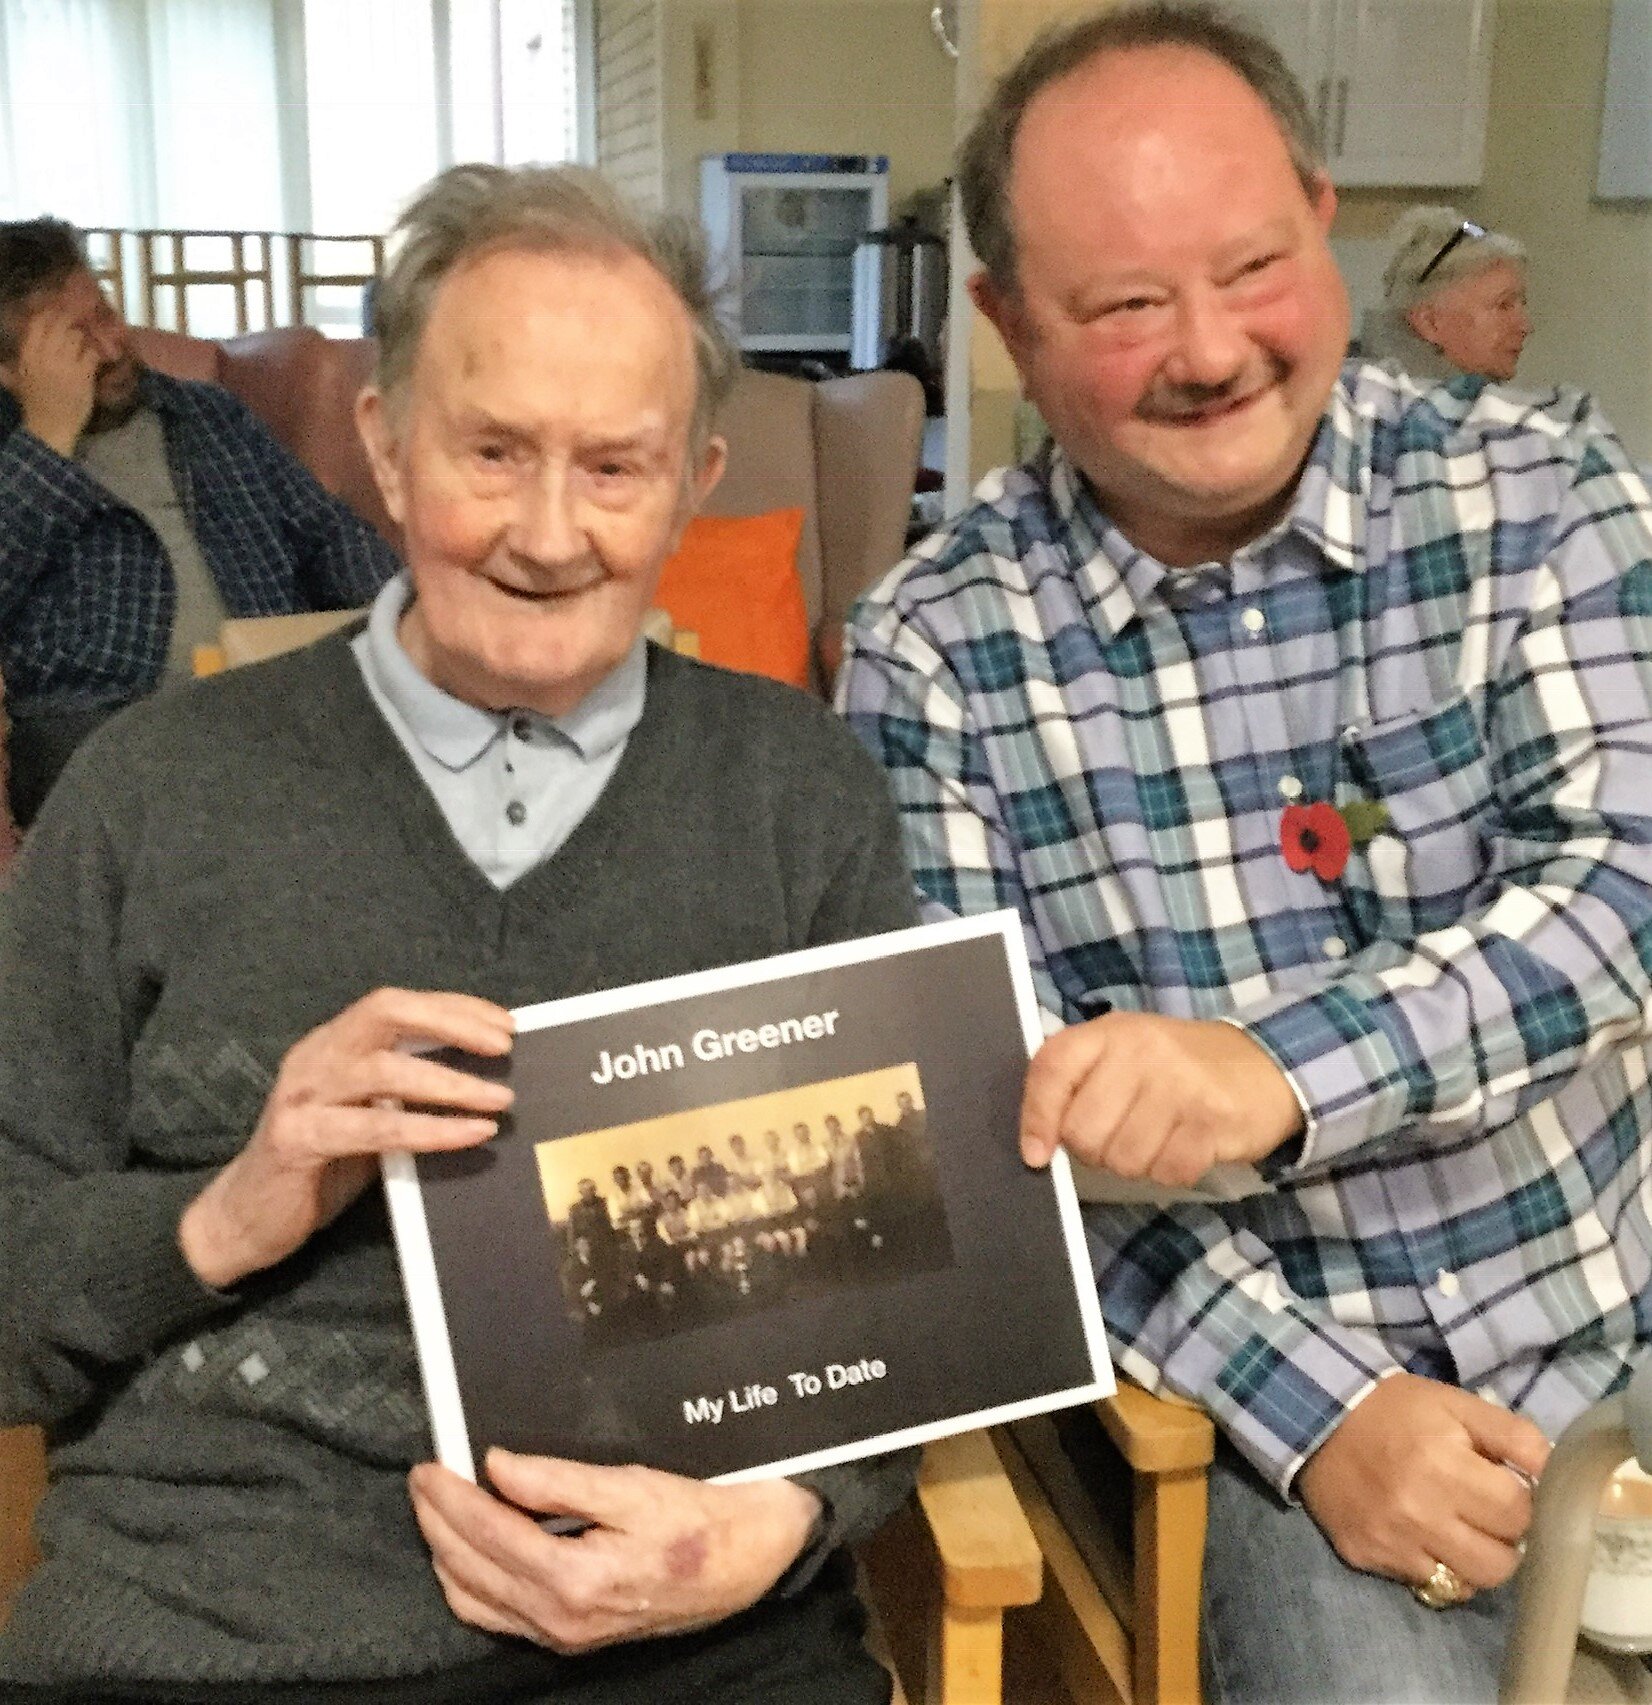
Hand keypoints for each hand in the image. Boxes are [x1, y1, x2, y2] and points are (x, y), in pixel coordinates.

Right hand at [0, 304, 97, 455]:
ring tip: (84, 341)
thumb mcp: (17, 381)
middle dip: (69, 321)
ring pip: (76, 337)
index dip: (49, 314)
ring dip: (82, 338)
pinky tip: (94, 357)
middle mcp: (45, 356)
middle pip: (60, 326)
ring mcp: (66, 365)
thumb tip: (1, 362)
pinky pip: (91, 354)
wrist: (51, 427)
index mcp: (27, 355)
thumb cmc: (34, 404)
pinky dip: (94, 354)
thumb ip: (9, 367)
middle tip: (76, 320)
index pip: (38, 324)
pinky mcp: (83, 375)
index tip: (57, 310)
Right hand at [178, 987, 513, 1288]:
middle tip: (504, 1048)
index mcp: (333, 1043)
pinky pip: (375, 1128)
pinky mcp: (296, 1140)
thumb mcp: (370, 1115)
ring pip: (384, 1071)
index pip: (395, 1004)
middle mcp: (313, 1057)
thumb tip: (486, 1078)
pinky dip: (429, 1129)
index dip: (452, 1007)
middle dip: (451, 1023)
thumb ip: (409, 1090)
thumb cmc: (321, 1164)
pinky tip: (470, 1134)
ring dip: (451, 1084)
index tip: (505, 1023)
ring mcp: (300, 1096)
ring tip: (500, 1100)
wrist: (245, 1219)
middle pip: (384, 1012)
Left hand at [409, 1449, 821, 1651]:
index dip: (450, 1498)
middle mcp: (560, 1618)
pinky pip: (497, 1616)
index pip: (488, 1534)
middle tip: (423, 1478)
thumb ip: (557, 1481)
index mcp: (574, 1579)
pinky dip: (470, 1581)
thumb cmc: (696, 1520)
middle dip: (437, 1521)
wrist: (745, 1563)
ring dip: (446, 1551)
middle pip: (470, 1569)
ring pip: (474, 1599)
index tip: (428, 1466)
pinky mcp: (569, 1638)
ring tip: (438, 1507)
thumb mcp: (630, 1486)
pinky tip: (469, 1550)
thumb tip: (497, 1467)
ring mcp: (562, 1636)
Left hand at [1020, 1012, 1302, 1185]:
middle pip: (1083, 1132)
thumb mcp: (1123, 1054)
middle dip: (1095, 1151)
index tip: (1037, 1154)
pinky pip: (1167, 1171)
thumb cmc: (1178, 1065)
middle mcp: (1142, 1051)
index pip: (1052, 1070)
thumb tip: (1037, 1145)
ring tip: (1157, 1137)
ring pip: (1123, 1159)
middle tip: (1120, 1135)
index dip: (1036, 1117)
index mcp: (1110, 1032)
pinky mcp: (1212, 1119)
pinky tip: (1183, 1146)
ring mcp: (1180, 1084)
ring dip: (1135, 1163)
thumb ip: (1078, 1085)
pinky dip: (1171, 1171)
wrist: (1264, 1063)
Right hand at [1297, 1373, 1550, 1593]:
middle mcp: (1418, 1508)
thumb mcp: (1455, 1403)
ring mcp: (1391, 1539)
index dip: (1521, 1501)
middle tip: (1487, 1514)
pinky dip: (1436, 1567)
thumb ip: (1512, 1434)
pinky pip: (1427, 1584)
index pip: (1519, 1512)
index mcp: (1443, 1463)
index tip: (1505, 1488)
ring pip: (1469, 1583)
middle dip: (1504, 1538)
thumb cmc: (1395, 1410)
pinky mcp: (1366, 1555)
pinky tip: (1425, 1537)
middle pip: (1502, 1561)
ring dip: (1476, 1560)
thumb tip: (1554, 1473)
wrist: (1315, 1419)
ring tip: (1463, 1532)